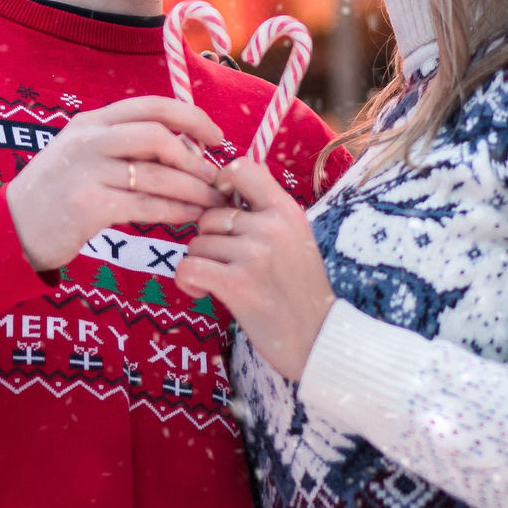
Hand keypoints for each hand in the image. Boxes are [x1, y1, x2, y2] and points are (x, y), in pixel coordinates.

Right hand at [5, 96, 231, 270]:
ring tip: (212, 202)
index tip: (216, 137)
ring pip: (157, 174)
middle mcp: (88, 140)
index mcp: (91, 122)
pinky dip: (176, 210)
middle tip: (214, 176)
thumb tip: (183, 147)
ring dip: (193, 189)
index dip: (192, 118)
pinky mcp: (88, 205)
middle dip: (194, 156)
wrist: (11, 230)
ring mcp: (86, 171)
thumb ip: (123, 147)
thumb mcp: (83, 157)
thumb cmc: (56, 195)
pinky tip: (190, 217)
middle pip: (158, 134)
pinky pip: (146, 204)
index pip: (152, 106)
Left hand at [173, 157, 334, 382]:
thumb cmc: (300, 291)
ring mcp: (254, 254)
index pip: (242, 169)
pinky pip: (188, 267)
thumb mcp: (296, 239)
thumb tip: (226, 184)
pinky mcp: (236, 283)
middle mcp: (271, 226)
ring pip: (197, 244)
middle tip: (226, 264)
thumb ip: (265, 213)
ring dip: (201, 265)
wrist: (318, 339)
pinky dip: (188, 282)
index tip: (221, 205)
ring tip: (223, 283)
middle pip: (209, 216)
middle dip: (209, 240)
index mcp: (287, 210)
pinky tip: (204, 293)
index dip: (221, 182)